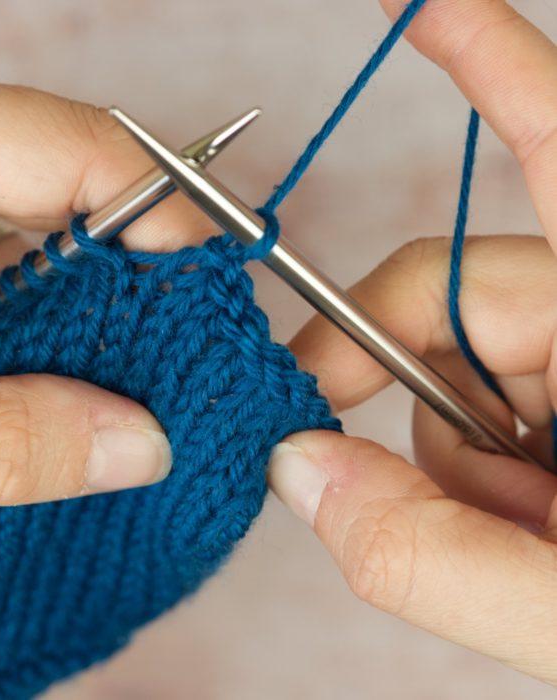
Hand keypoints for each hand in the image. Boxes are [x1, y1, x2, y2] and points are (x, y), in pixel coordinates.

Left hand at [0, 53, 213, 504]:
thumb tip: (142, 448)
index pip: (79, 147)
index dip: (166, 221)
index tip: (209, 313)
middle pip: (85, 198)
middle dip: (138, 297)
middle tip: (177, 386)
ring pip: (58, 254)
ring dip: (91, 335)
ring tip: (121, 408)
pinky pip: (21, 290)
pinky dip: (48, 350)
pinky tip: (61, 404)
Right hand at [269, 0, 556, 684]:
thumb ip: (437, 557)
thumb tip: (297, 470)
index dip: (495, 71)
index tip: (423, 5)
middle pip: (453, 296)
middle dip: (405, 387)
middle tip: (368, 460)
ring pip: (451, 374)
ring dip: (448, 456)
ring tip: (519, 536)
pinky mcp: (546, 411)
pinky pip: (459, 413)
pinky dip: (453, 461)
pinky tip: (503, 511)